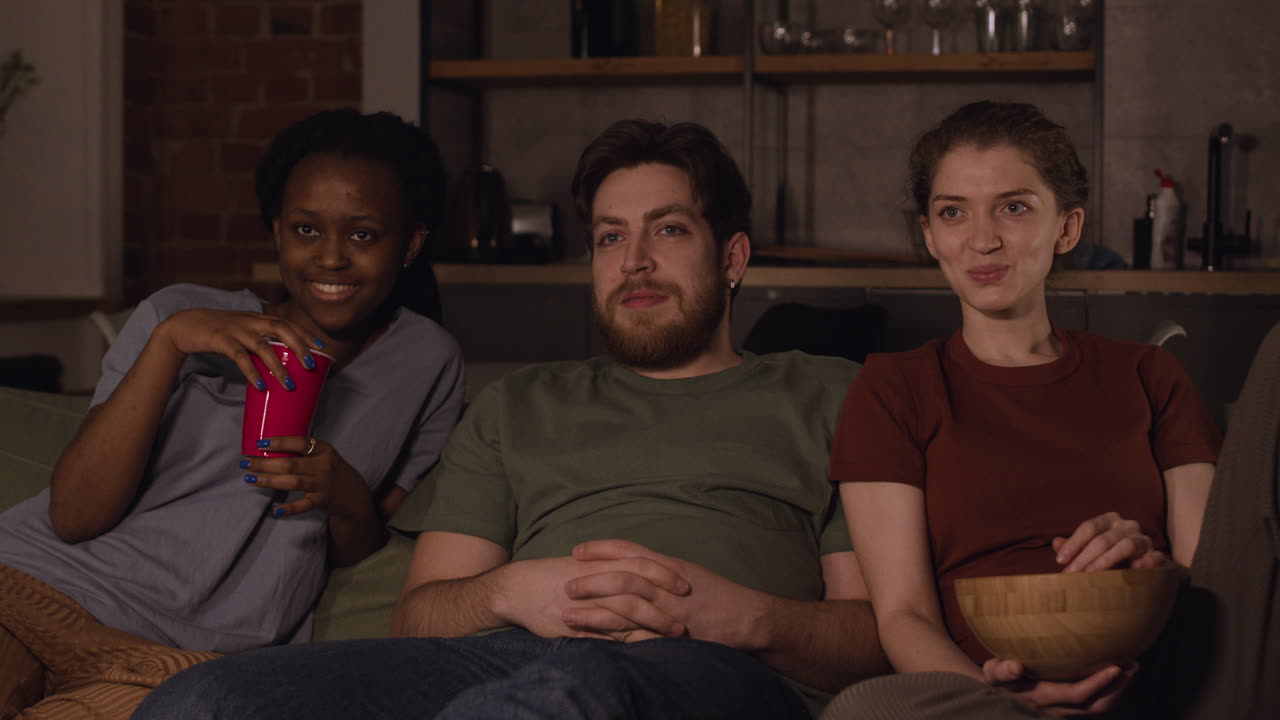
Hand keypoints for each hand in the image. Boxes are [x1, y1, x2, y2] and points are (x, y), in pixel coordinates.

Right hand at [157, 308, 320, 390]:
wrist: (184, 325)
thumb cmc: (218, 331)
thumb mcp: (242, 330)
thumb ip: (259, 340)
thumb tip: (279, 362)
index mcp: (258, 318)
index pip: (287, 322)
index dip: (305, 333)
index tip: (321, 347)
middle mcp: (250, 321)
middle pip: (281, 329)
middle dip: (299, 346)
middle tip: (311, 366)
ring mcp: (236, 329)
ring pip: (263, 346)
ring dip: (278, 365)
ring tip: (289, 384)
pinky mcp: (220, 340)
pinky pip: (240, 357)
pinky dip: (252, 371)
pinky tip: (261, 385)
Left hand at [242, 436, 367, 518]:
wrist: (352, 493)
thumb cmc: (330, 470)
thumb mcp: (323, 454)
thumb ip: (304, 450)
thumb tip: (269, 446)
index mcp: (323, 450)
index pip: (300, 443)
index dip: (280, 442)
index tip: (260, 443)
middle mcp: (323, 466)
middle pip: (290, 464)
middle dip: (265, 464)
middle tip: (246, 463)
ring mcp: (322, 484)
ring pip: (292, 482)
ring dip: (269, 481)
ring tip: (250, 479)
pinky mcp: (321, 501)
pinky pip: (303, 505)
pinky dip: (290, 509)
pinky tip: (276, 511)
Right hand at [492, 555, 689, 639]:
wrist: (518, 588)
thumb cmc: (554, 575)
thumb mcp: (584, 563)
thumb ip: (610, 565)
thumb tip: (640, 569)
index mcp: (601, 562)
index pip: (641, 563)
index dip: (664, 573)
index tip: (685, 583)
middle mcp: (596, 580)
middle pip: (639, 589)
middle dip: (664, 604)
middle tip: (684, 615)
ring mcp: (587, 603)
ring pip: (627, 613)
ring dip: (653, 624)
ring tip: (673, 634)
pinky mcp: (577, 624)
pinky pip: (608, 635)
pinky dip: (629, 641)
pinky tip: (646, 647)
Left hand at [570, 540, 767, 648]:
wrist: (746, 619)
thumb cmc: (717, 595)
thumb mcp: (687, 573)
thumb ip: (659, 570)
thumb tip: (632, 565)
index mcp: (669, 567)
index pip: (630, 552)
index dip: (602, 549)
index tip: (578, 550)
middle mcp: (667, 586)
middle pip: (622, 577)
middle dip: (591, 580)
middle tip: (565, 584)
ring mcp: (668, 612)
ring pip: (623, 608)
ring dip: (592, 612)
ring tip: (566, 614)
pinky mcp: (668, 636)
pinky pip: (633, 637)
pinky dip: (608, 638)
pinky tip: (588, 640)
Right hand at [982, 657, 1135, 716]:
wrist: (998, 697)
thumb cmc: (998, 679)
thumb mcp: (993, 673)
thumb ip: (1002, 671)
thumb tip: (1016, 666)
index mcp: (1043, 697)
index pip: (1077, 694)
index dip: (1098, 683)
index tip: (1115, 667)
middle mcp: (1058, 708)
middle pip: (1097, 705)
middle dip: (1119, 688)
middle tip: (1133, 665)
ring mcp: (1065, 711)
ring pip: (1099, 707)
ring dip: (1118, 690)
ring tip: (1131, 668)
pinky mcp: (1069, 709)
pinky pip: (1095, 704)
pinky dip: (1109, 691)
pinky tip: (1115, 675)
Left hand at [1053, 512, 1168, 571]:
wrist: (1144, 565)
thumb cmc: (1111, 555)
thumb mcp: (1091, 549)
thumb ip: (1074, 547)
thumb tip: (1055, 543)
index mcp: (1109, 520)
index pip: (1089, 527)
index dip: (1073, 544)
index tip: (1060, 560)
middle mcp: (1127, 526)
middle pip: (1103, 539)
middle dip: (1084, 558)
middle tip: (1071, 575)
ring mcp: (1144, 539)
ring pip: (1126, 545)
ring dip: (1106, 561)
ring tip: (1091, 575)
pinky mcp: (1158, 554)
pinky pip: (1154, 556)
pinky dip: (1144, 563)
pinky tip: (1133, 570)